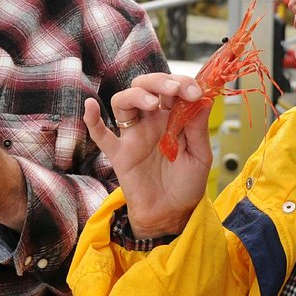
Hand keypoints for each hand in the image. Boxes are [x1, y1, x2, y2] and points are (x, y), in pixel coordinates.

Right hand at [83, 73, 212, 238]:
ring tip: (152, 103)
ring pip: (123, 102)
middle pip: (145, 87)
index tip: (195, 92)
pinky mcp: (119, 154)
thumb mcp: (200, 156)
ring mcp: (133, 135)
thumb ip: (198, 128)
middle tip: (174, 89)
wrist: (171, 214)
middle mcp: (151, 120)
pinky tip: (91, 106)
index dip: (183, 83)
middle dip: (158, 81)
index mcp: (173, 117)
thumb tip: (204, 99)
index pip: (173, 88)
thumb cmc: (186, 183)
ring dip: (135, 95)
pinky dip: (92, 120)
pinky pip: (101, 135)